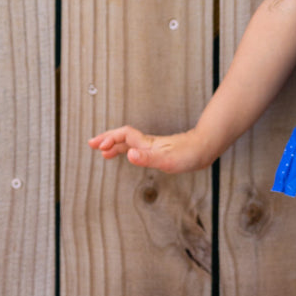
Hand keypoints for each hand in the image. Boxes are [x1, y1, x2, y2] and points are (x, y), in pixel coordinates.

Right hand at [88, 126, 210, 173]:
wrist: (204, 149)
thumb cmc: (189, 154)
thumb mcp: (167, 160)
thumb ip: (147, 157)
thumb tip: (129, 154)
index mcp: (147, 144)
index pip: (124, 135)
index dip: (110, 138)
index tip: (98, 145)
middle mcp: (148, 143)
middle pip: (123, 137)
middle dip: (106, 139)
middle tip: (91, 144)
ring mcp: (153, 147)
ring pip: (129, 143)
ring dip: (115, 145)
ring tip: (103, 151)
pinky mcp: (159, 151)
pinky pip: (137, 148)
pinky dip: (127, 150)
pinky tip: (128, 155)